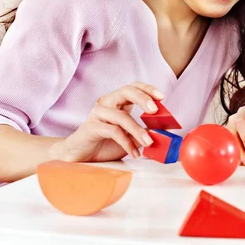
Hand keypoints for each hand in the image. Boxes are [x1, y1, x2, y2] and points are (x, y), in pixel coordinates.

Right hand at [50, 82, 164, 162]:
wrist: (79, 157)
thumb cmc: (105, 143)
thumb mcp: (130, 137)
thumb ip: (144, 131)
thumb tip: (165, 131)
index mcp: (117, 101)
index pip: (133, 87)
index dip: (148, 89)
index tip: (162, 97)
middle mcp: (107, 103)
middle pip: (126, 91)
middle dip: (143, 98)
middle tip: (154, 110)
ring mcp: (97, 114)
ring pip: (121, 116)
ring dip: (138, 130)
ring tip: (149, 142)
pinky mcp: (91, 127)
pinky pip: (112, 131)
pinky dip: (126, 143)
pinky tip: (134, 152)